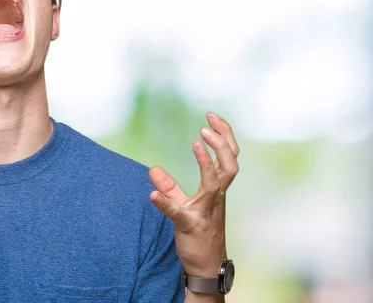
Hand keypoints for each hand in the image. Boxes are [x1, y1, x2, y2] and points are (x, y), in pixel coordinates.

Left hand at [149, 112, 239, 276]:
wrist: (205, 267)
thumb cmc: (197, 234)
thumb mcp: (182, 206)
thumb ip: (169, 187)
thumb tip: (153, 169)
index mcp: (216, 190)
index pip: (228, 158)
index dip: (224, 136)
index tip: (212, 116)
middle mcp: (216, 198)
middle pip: (230, 165)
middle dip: (223, 142)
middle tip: (208, 122)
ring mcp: (205, 212)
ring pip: (217, 184)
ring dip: (207, 162)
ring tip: (197, 141)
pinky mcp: (190, 227)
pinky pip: (179, 213)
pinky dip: (166, 203)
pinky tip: (152, 195)